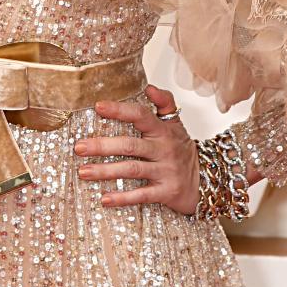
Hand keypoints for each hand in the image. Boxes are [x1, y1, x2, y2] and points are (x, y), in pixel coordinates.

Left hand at [73, 84, 199, 214]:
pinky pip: (141, 195)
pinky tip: (104, 199)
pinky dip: (123, 198)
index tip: (98, 106)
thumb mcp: (176, 124)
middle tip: (78, 147)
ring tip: (83, 172)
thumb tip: (150, 87)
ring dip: (105, 171)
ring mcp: (165, 171)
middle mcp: (164, 149)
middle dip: (102, 146)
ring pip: (132, 170)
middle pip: (130, 145)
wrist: (207, 180)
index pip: (140, 115)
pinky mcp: (166, 192)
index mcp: (163, 130)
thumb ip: (164, 102)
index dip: (119, 110)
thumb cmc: (182, 149)